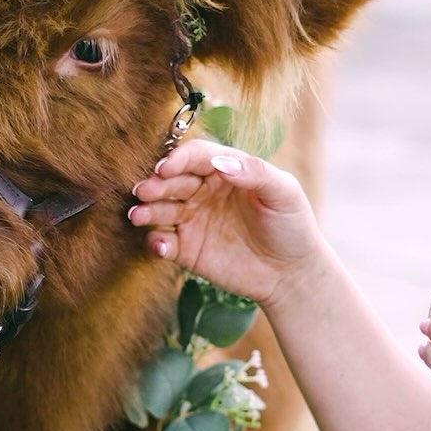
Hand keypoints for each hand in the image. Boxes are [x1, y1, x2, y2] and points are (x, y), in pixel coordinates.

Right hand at [128, 142, 320, 307]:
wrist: (291, 273)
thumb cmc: (292, 225)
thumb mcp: (283, 192)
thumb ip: (255, 173)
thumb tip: (221, 162)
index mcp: (225, 170)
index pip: (195, 156)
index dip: (178, 159)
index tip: (166, 168)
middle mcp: (203, 191)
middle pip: (172, 181)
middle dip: (156, 184)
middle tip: (144, 191)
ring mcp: (192, 220)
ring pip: (161, 210)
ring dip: (147, 211)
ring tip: (138, 215)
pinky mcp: (186, 250)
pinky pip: (163, 243)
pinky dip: (155, 243)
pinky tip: (159, 245)